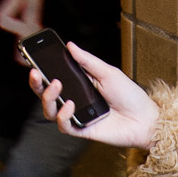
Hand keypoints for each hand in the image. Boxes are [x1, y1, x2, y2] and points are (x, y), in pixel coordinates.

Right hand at [32, 42, 159, 148]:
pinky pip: (64, 126)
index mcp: (79, 84)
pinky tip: (70, 105)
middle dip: (36, 84)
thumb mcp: (108, 72)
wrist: (145, 119)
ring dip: (48, 98)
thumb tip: (70, 46)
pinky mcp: (83, 130)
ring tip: (56, 86)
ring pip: (50, 111)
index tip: (32, 61)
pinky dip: (63, 116)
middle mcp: (75, 100)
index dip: (41, 71)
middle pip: (47, 95)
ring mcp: (77, 116)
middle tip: (35, 73)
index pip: (54, 77)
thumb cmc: (130, 95)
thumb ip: (88, 61)